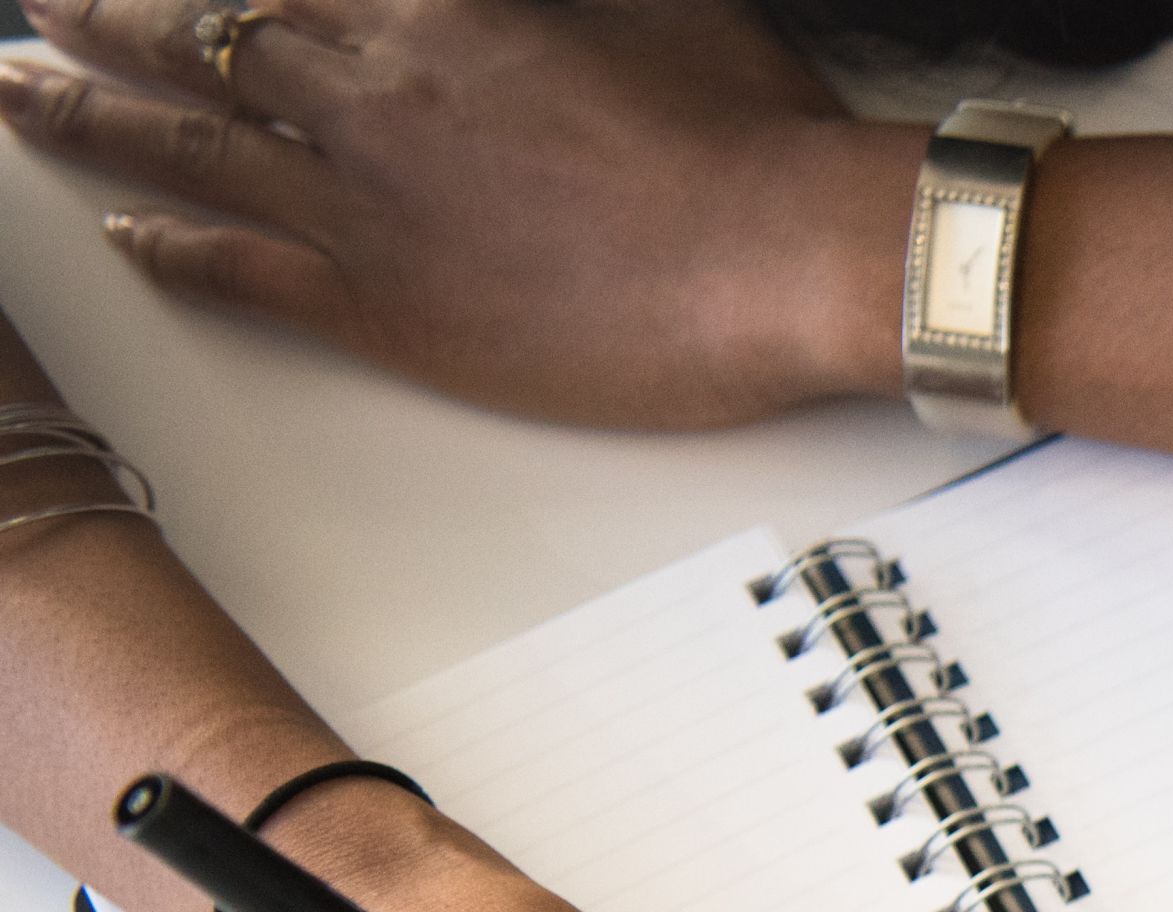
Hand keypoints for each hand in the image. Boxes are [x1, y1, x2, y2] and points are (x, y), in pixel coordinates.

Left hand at [0, 0, 915, 427]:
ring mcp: (368, 205)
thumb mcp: (650, 2)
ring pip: (185, 145)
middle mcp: (372, 93)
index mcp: (433, 11)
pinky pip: (243, 270)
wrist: (785, 254)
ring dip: (86, 119)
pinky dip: (172, 250)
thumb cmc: (743, 136)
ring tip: (23, 100)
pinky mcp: (389, 308)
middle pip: (194, 38)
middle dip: (99, 18)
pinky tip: (127, 238)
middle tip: (37, 11)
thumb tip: (524, 3)